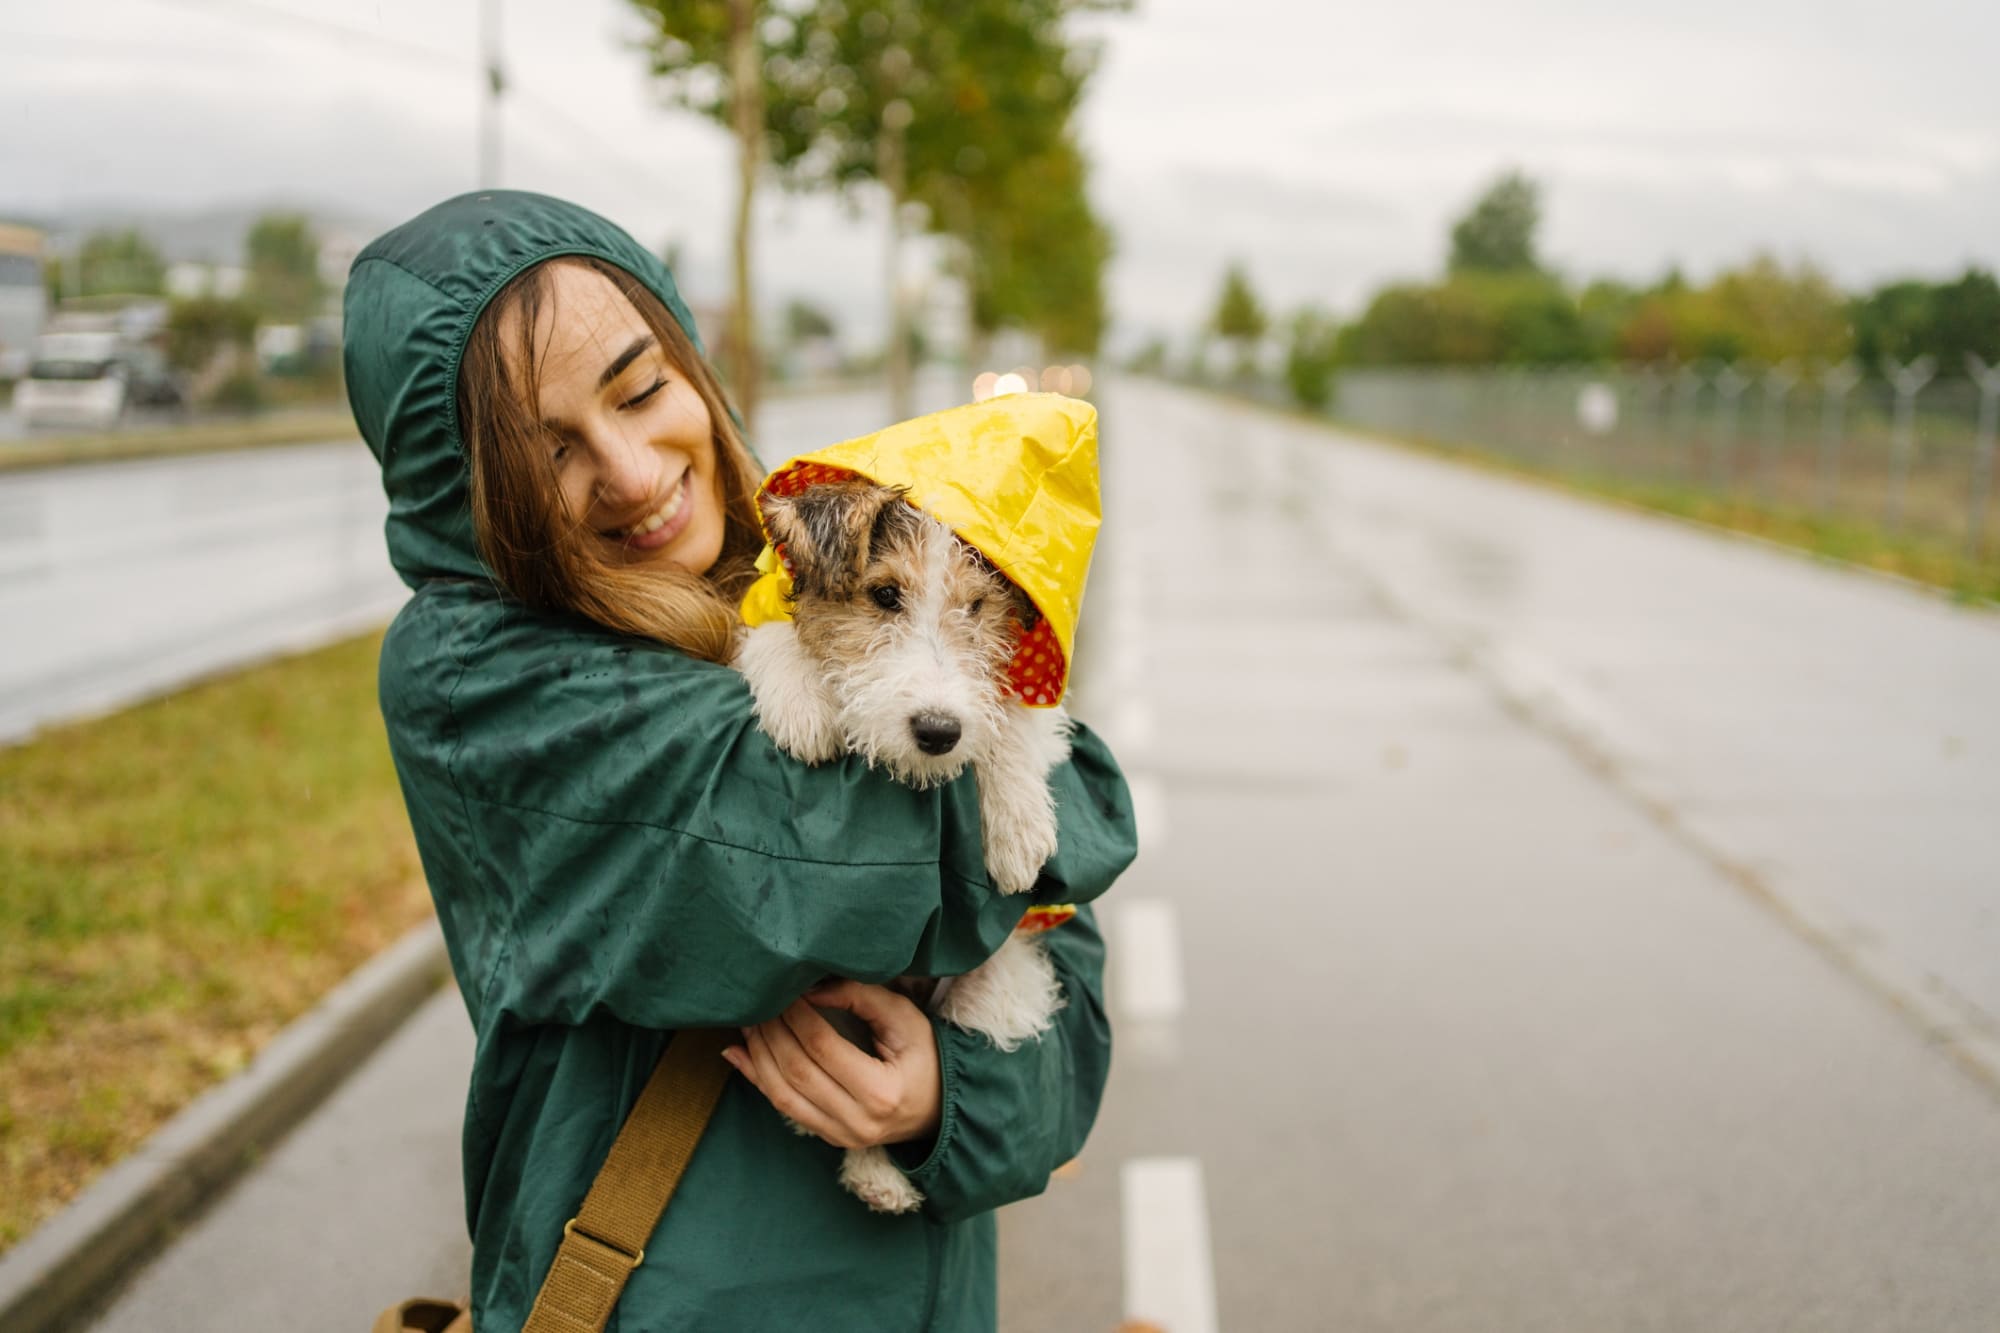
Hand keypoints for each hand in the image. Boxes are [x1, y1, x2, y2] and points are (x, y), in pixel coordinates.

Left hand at [723, 980, 942, 1149]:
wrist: (939, 1110)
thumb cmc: (925, 1057)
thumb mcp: (904, 1020)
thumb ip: (861, 997)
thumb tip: (810, 989)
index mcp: (881, 1092)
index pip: (823, 1048)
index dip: (798, 1016)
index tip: (785, 991)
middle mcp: (857, 1122)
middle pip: (797, 1071)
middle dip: (772, 1033)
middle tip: (759, 1002)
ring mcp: (840, 1136)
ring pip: (782, 1095)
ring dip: (759, 1055)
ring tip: (747, 1023)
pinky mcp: (828, 1138)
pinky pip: (783, 1108)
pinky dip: (757, 1079)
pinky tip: (737, 1054)